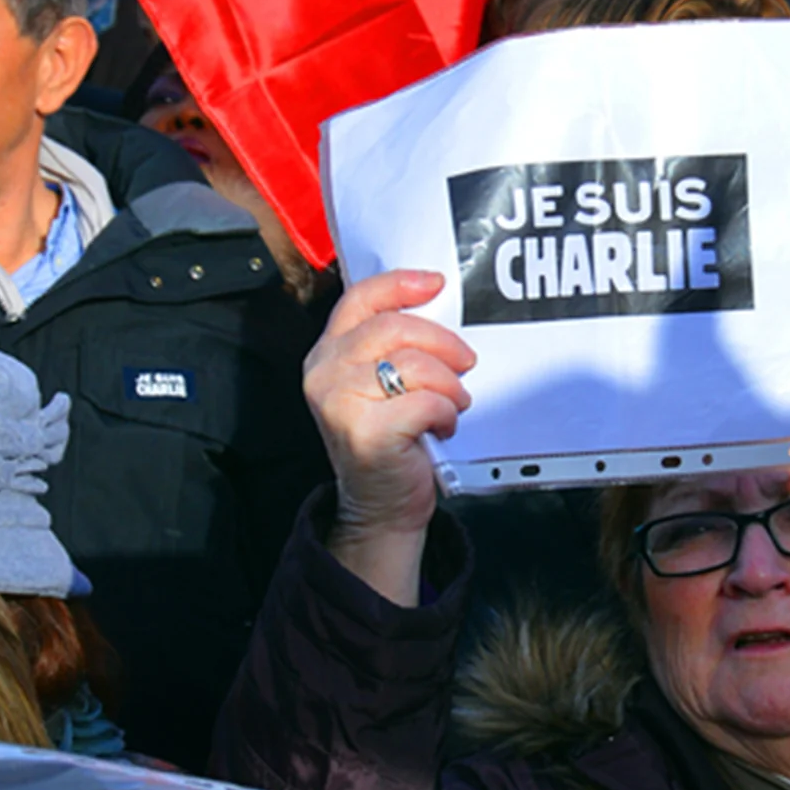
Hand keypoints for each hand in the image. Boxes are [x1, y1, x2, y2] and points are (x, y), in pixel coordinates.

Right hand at [302, 268, 474, 603]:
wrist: (380, 507)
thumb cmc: (389, 442)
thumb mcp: (379, 385)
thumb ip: (391, 347)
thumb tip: (436, 309)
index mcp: (327, 354)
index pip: (360, 299)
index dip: (400, 284)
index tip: (436, 283)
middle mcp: (324, 373)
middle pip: (394, 328)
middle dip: (442, 343)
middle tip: (465, 362)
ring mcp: (340, 403)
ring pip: (414, 364)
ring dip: (449, 385)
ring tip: (452, 404)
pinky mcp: (367, 432)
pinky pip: (427, 401)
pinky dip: (446, 413)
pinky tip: (441, 427)